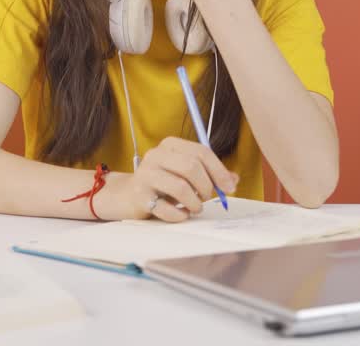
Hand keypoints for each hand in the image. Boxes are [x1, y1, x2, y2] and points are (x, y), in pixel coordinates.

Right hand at [94, 137, 238, 221]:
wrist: (126, 196)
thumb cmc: (161, 184)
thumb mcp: (184, 173)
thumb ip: (208, 173)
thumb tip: (232, 180)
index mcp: (170, 145)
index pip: (201, 152)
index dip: (219, 171)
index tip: (230, 187)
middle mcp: (155, 155)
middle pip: (191, 167)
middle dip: (206, 186)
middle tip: (207, 198)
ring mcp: (145, 175)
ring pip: (180, 187)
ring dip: (194, 203)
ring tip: (194, 207)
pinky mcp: (139, 196)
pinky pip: (167, 209)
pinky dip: (179, 215)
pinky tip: (180, 214)